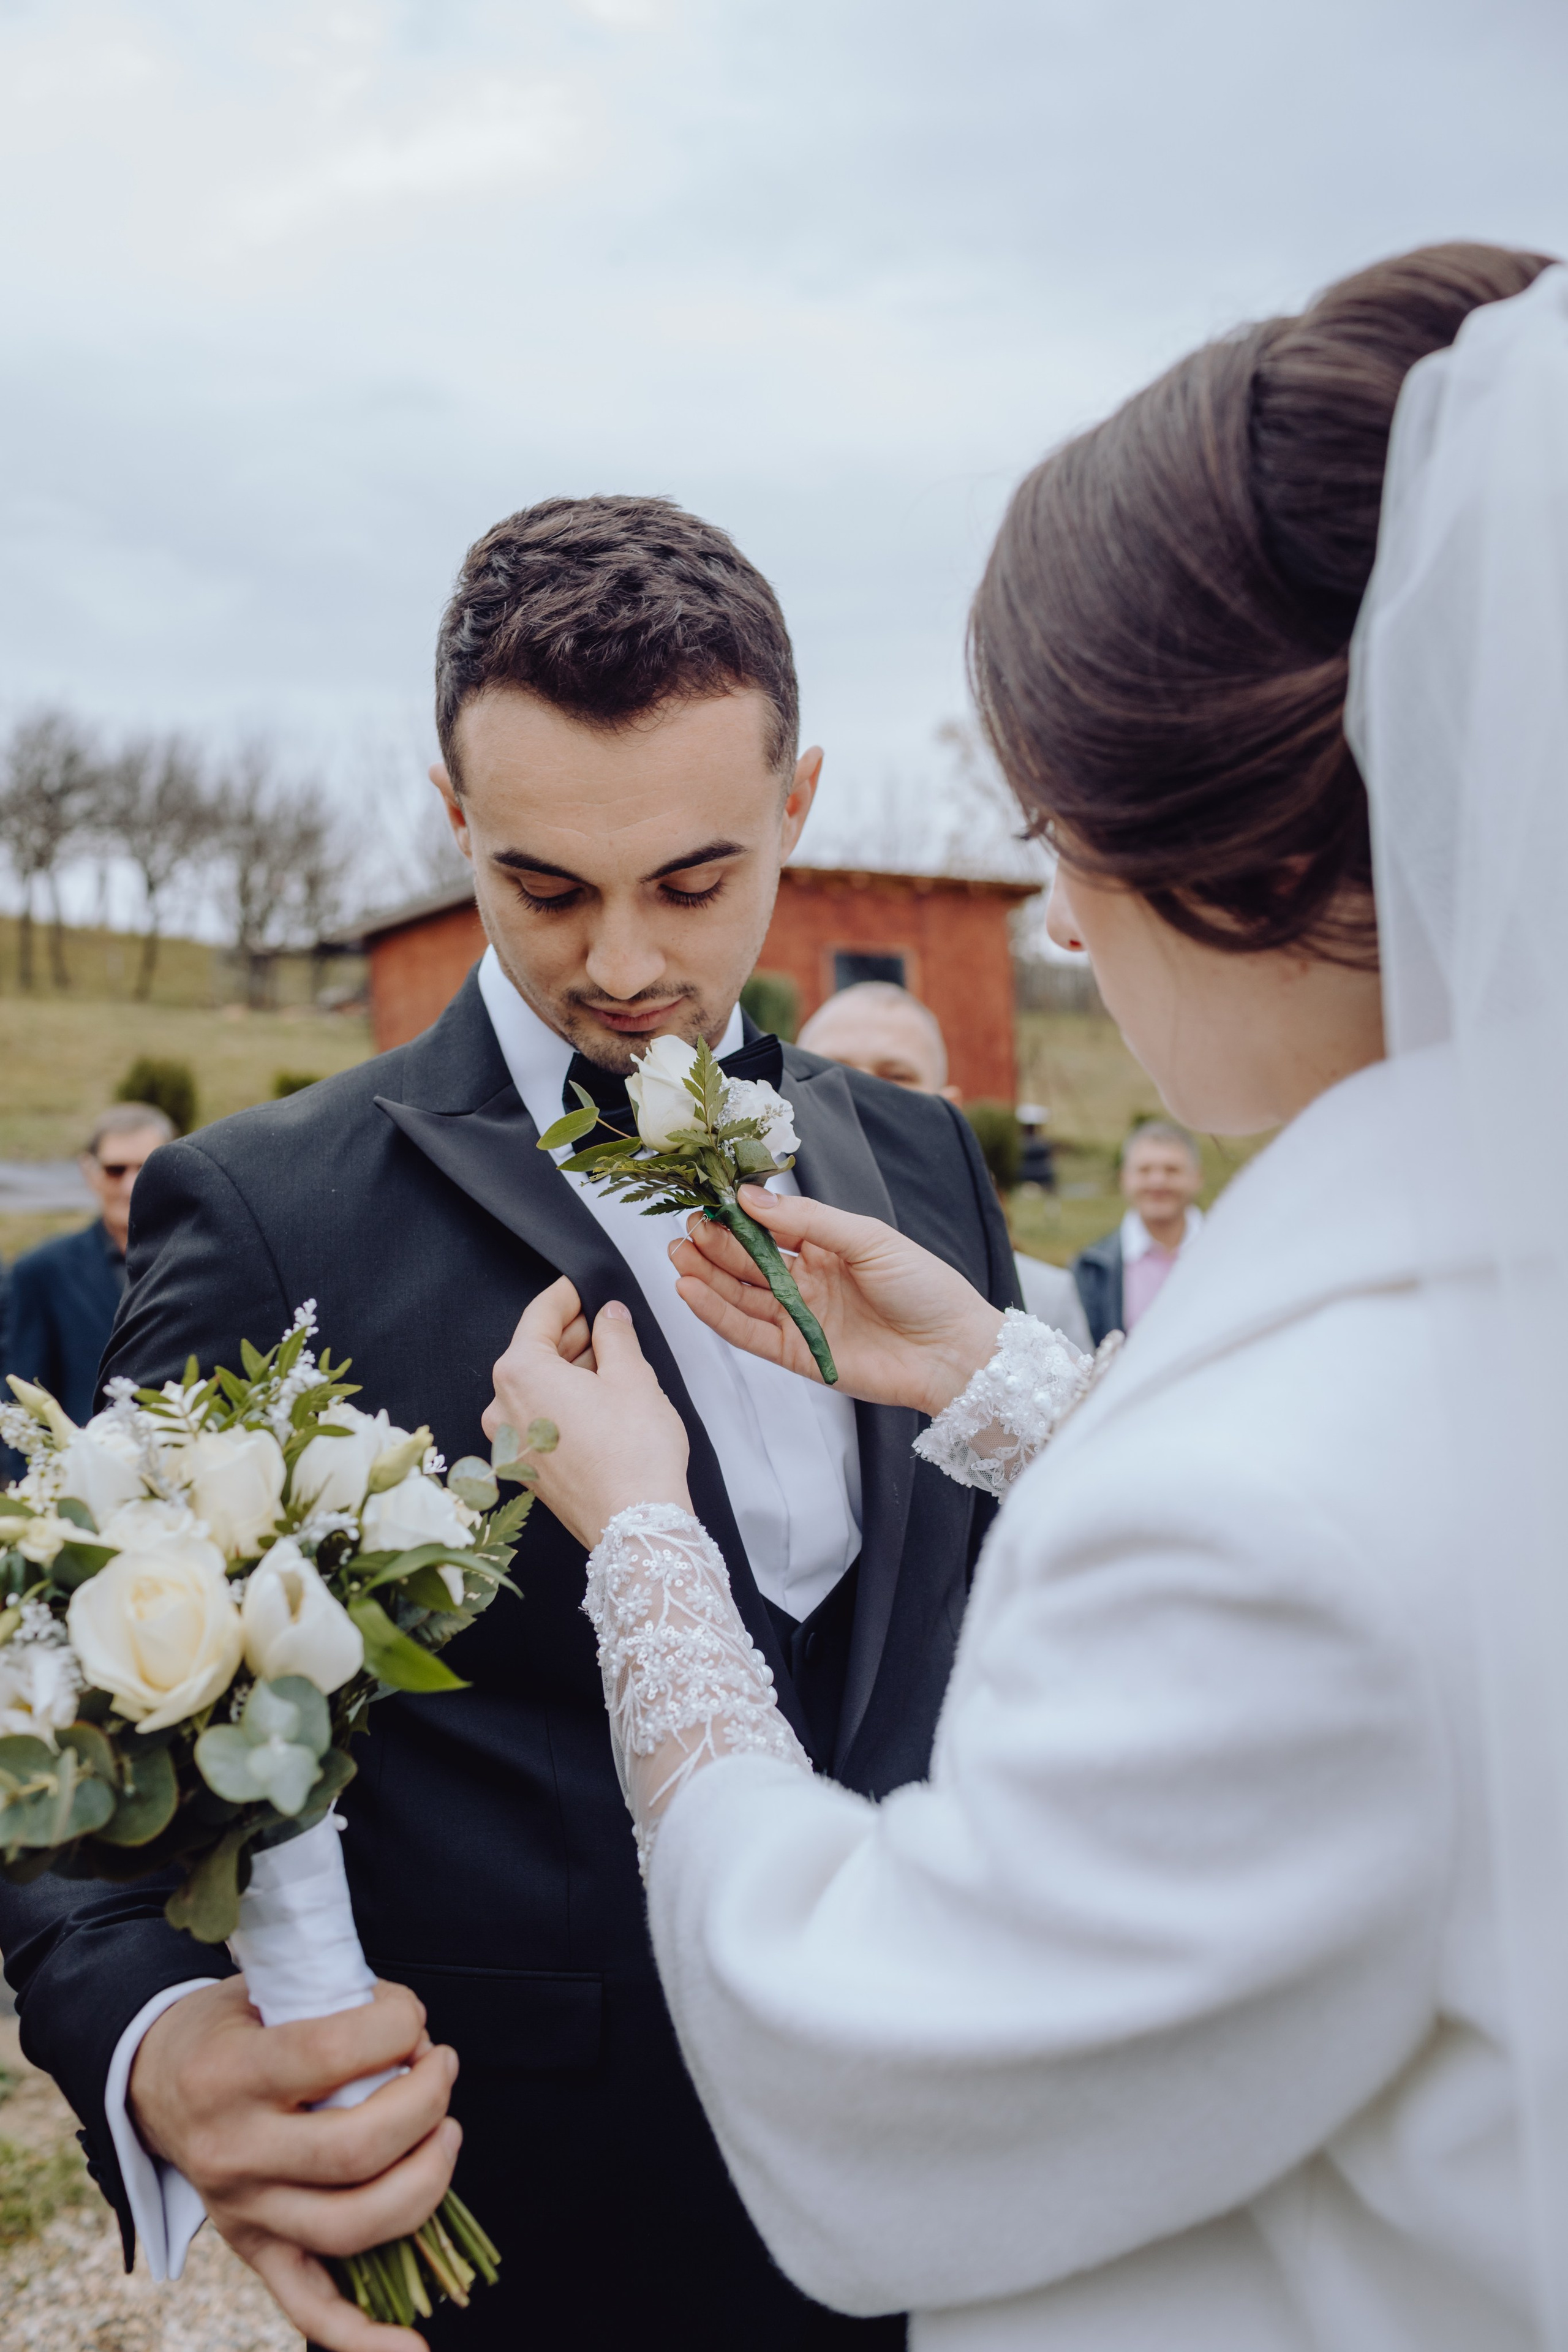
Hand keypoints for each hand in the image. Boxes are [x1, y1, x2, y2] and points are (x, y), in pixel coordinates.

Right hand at [130, 1977, 459, 2351]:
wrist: (153, 2078)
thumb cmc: (230, 2028)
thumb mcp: (265, 1993)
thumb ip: (334, 2010)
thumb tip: (414, 2040)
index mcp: (228, 2075)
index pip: (332, 2054)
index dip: (394, 2026)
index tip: (410, 2016)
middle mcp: (232, 2153)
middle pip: (356, 2149)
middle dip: (426, 2103)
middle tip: (441, 2068)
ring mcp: (243, 2212)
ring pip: (354, 2226)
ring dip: (427, 2179)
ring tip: (445, 2133)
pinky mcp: (254, 2251)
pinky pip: (310, 2308)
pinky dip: (364, 2338)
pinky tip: (416, 2349)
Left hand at [483, 1277, 691, 1548]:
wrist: (635, 1525)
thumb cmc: (633, 1454)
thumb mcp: (632, 1376)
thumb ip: (615, 1335)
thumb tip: (609, 1317)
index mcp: (519, 1373)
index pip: (539, 1315)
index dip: (567, 1295)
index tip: (583, 1285)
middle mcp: (502, 1407)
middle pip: (534, 1351)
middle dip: (571, 1334)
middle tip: (606, 1322)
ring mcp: (509, 1443)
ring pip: (537, 1387)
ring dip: (570, 1369)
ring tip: (611, 1361)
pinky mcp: (525, 1469)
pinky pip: (539, 1418)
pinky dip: (564, 1401)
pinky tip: (599, 1399)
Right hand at [670, 1188, 1004, 1417]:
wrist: (954, 1351)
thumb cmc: (925, 1287)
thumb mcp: (869, 1239)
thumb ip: (809, 1221)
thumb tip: (752, 1199)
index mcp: (828, 1248)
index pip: (771, 1229)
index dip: (738, 1217)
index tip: (708, 1201)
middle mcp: (808, 1283)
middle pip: (749, 1262)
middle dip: (715, 1245)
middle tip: (684, 1228)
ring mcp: (801, 1320)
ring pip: (742, 1296)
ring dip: (707, 1277)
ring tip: (676, 1255)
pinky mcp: (798, 1355)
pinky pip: (749, 1333)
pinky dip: (719, 1313)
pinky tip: (692, 1291)